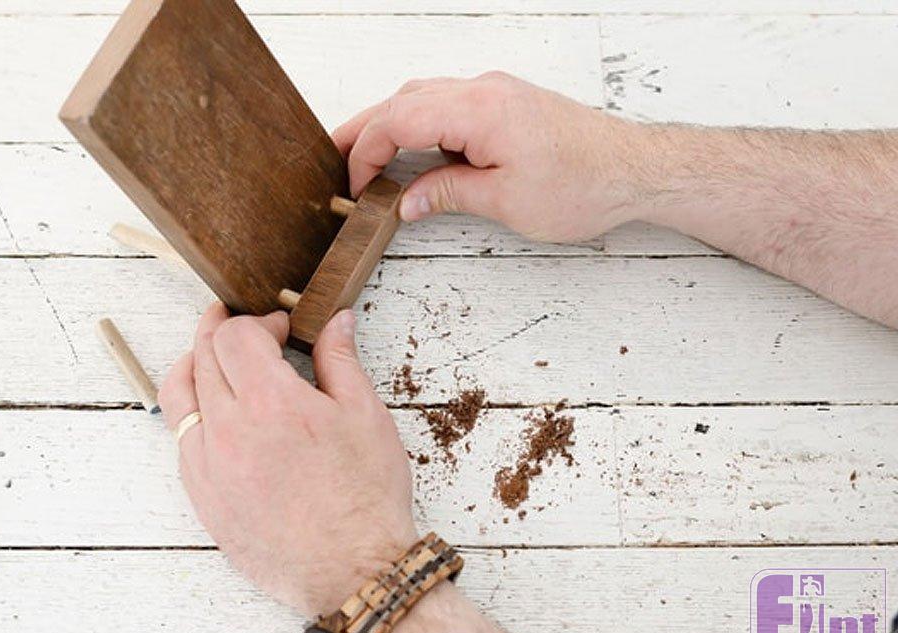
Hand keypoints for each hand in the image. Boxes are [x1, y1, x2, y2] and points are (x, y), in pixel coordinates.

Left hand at [158, 303, 418, 616]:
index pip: (235, 336)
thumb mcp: (365, 416)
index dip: (258, 321)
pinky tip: (217, 413)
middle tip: (242, 327)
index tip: (279, 328)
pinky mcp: (202, 498)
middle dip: (222, 331)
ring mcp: (208, 467)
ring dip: (194, 367)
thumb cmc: (366, 499)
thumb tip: (335, 322)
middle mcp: (230, 431)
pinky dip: (193, 414)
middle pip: (203, 358)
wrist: (353, 571)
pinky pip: (181, 441)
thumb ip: (341, 361)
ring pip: (178, 397)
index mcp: (272, 403)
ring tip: (213, 359)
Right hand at [333, 71, 646, 242]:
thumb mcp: (505, 201)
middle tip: (337, 158)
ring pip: (424, 96)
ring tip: (367, 154)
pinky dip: (420, 122)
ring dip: (392, 123)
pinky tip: (414, 148)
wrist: (635, 170)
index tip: (354, 184)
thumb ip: (447, 194)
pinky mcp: (507, 102)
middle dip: (365, 129)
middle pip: (404, 99)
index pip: (399, 120)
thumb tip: (405, 201)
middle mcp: (484, 90)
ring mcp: (496, 92)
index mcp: (479, 110)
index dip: (366, 151)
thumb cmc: (584, 185)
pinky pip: (448, 102)